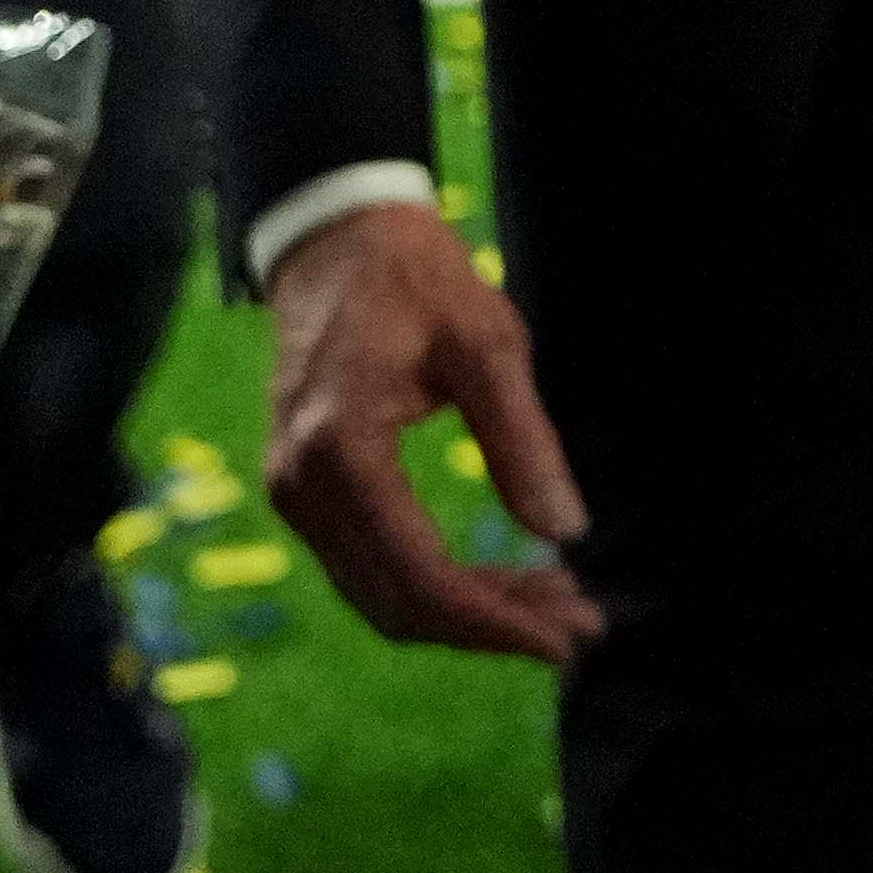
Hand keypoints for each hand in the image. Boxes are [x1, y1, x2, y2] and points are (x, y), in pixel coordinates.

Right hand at [259, 202, 594, 662]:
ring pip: (382, 594)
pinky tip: (500, 578)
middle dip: (491, 626)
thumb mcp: (488, 343)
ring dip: (467, 612)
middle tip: (578, 623)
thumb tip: (566, 532)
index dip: (496, 622)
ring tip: (553, 601)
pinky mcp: (304, 489)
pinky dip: (434, 584)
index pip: (421, 577)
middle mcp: (303, 488)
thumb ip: (524, 441)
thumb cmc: (416, 276)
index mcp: (342, 452)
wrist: (336, 235)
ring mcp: (294, 493)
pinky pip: (369, 565)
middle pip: (399, 603)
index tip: (569, 637)